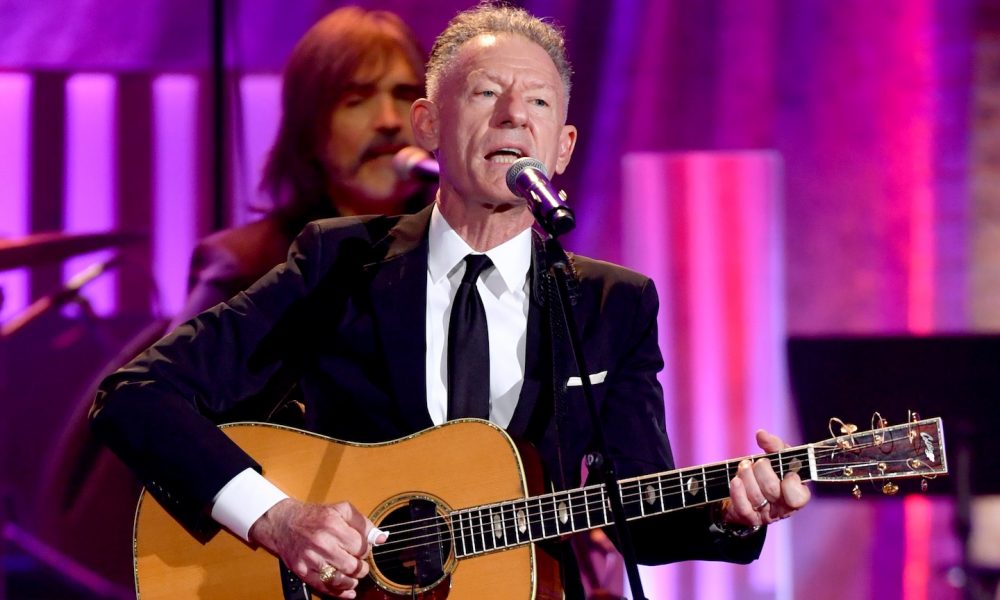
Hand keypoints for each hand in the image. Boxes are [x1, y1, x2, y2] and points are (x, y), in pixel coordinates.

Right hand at [248, 498, 385, 598]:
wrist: (283, 523)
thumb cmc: (314, 516)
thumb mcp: (340, 510)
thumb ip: (363, 523)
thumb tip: (381, 538)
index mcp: (333, 525)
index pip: (361, 546)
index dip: (367, 549)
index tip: (364, 549)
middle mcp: (322, 543)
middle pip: (353, 565)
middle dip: (362, 567)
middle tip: (360, 563)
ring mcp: (311, 559)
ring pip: (340, 579)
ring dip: (353, 580)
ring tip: (354, 575)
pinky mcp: (302, 571)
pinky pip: (324, 587)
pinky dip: (339, 593)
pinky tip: (348, 592)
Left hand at [721, 430, 810, 527]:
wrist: (747, 491)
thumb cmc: (768, 472)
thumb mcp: (776, 458)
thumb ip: (774, 445)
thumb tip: (762, 434)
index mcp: (797, 494)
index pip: (799, 496)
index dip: (791, 484)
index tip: (786, 473)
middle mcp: (783, 507)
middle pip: (772, 489)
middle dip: (762, 470)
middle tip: (758, 462)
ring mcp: (765, 515)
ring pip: (755, 496)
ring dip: (747, 476)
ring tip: (744, 466)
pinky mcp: (748, 518)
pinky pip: (743, 507)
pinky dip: (737, 491)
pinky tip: (736, 480)